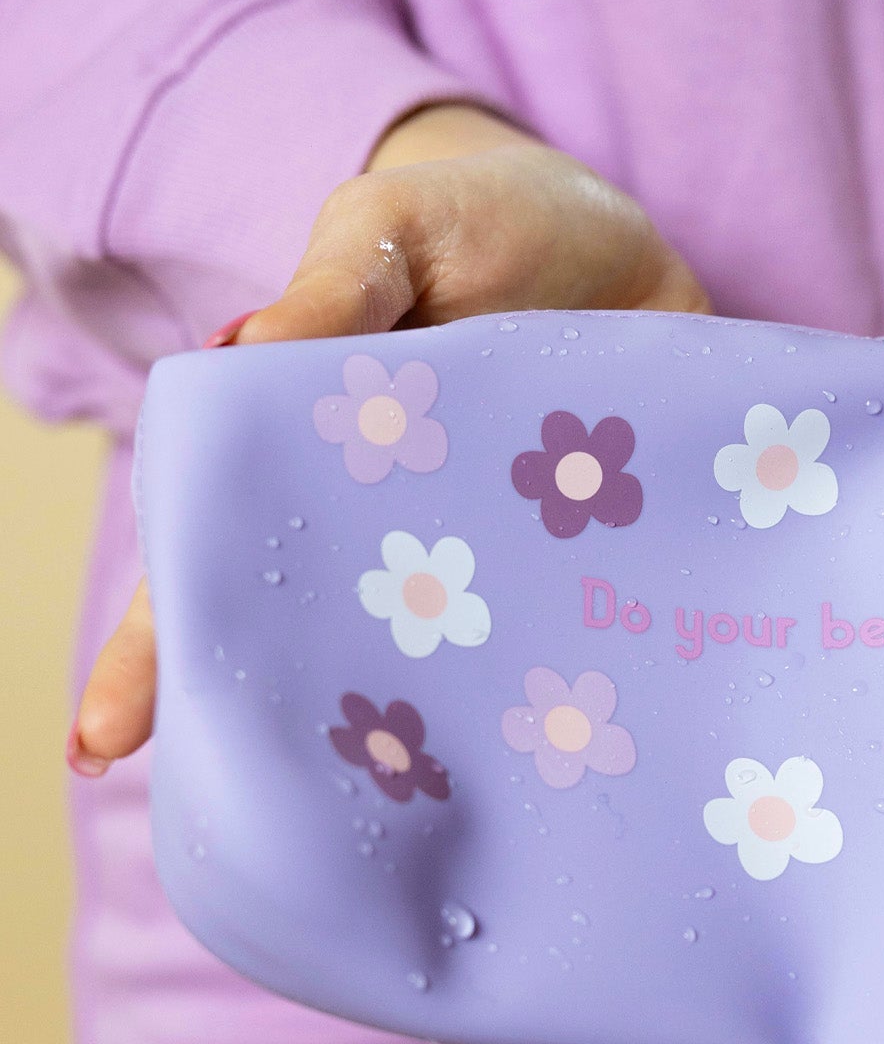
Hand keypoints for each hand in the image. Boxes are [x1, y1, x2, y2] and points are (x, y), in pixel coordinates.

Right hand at [67, 104, 708, 778]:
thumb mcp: (394, 228)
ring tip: (387, 822)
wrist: (621, 229)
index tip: (102, 746)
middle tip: (244, 817)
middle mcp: (404, 514)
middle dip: (276, 715)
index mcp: (321, 441)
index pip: (221, 545)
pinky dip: (557, 679)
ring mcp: (498, 540)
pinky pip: (569, 621)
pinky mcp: (594, 547)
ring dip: (414, 725)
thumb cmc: (480, 221)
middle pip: (322, 626)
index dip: (158, 643)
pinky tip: (551, 756)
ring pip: (441, 651)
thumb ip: (338, 286)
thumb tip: (240, 350)